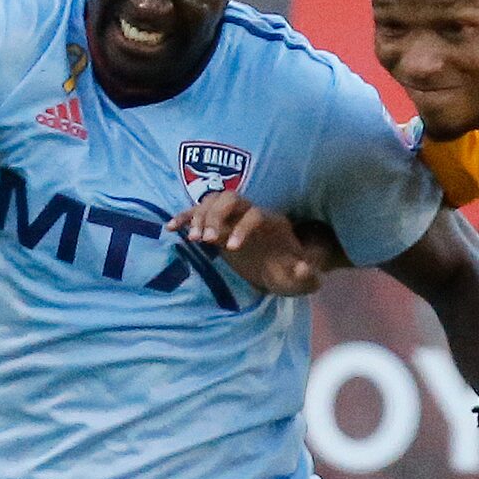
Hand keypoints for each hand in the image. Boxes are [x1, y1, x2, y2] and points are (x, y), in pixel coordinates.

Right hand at [165, 192, 320, 296]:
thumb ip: (307, 276)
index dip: (243, 227)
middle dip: (217, 215)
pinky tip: (171, 228)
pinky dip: (185, 218)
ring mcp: (234, 219)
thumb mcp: (304, 280)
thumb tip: (302, 268)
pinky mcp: (219, 227)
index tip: (232, 249)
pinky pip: (199, 214)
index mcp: (274, 224)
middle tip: (206, 240)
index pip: (256, 214)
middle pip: (232, 198)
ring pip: (213, 201)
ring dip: (200, 216)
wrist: (281, 270)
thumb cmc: (293, 274)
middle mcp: (252, 214)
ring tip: (193, 240)